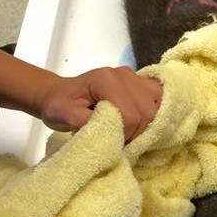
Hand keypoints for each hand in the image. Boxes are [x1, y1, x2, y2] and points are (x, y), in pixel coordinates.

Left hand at [38, 66, 161, 141]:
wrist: (58, 95)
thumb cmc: (59, 106)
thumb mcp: (66, 117)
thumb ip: (89, 124)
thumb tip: (112, 135)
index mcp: (106, 80)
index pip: (130, 114)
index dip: (125, 133)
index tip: (112, 141)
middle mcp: (124, 74)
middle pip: (147, 110)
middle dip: (137, 131)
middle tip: (120, 139)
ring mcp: (134, 77)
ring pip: (156, 104)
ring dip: (147, 123)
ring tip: (129, 130)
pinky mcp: (140, 82)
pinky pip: (158, 98)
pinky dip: (154, 112)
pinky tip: (141, 121)